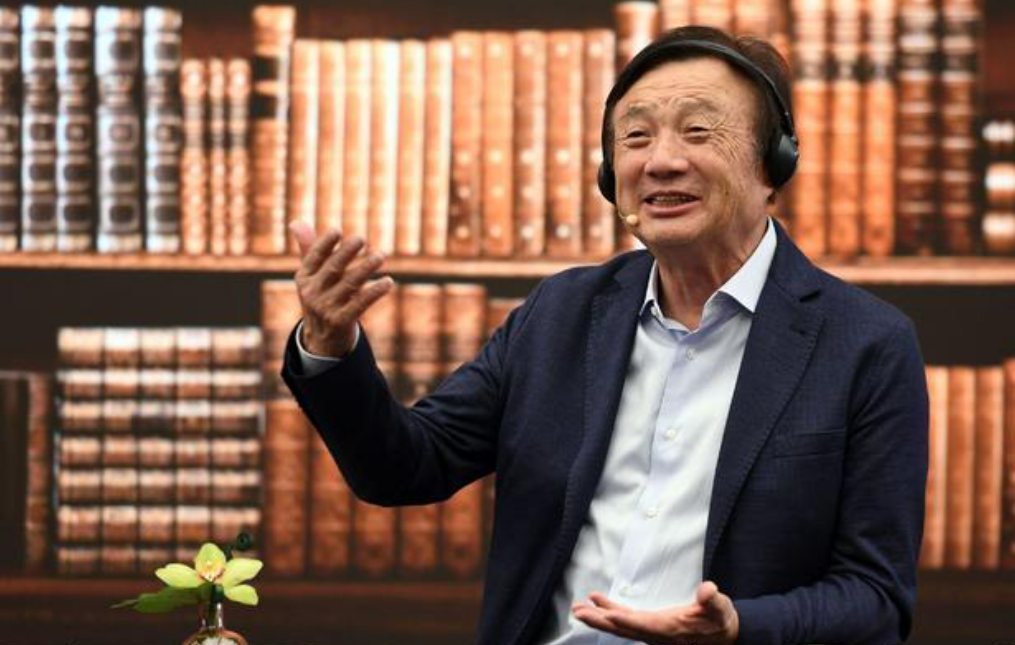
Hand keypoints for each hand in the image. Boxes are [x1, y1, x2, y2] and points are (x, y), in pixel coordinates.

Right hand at [290, 221, 394, 357]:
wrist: (322, 339)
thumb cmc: (320, 297)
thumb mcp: (311, 277)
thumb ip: (308, 249)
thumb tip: (296, 222)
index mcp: (304, 278)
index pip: (314, 258)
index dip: (324, 244)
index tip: (337, 230)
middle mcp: (312, 293)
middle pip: (332, 269)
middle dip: (346, 253)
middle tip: (361, 239)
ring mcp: (326, 308)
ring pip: (350, 285)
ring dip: (366, 268)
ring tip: (381, 255)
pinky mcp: (341, 322)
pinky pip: (361, 304)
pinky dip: (374, 292)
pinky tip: (388, 282)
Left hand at [572, 581, 738, 644]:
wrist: (725, 635)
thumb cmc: (721, 621)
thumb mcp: (721, 609)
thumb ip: (713, 601)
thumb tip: (707, 590)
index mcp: (672, 630)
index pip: (646, 626)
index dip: (627, 621)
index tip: (609, 615)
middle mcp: (657, 634)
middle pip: (624, 629)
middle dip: (600, 620)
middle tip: (579, 612)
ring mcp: (652, 631)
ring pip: (621, 625)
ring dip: (599, 616)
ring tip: (578, 608)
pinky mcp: (651, 626)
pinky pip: (626, 620)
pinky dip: (611, 610)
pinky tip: (598, 602)